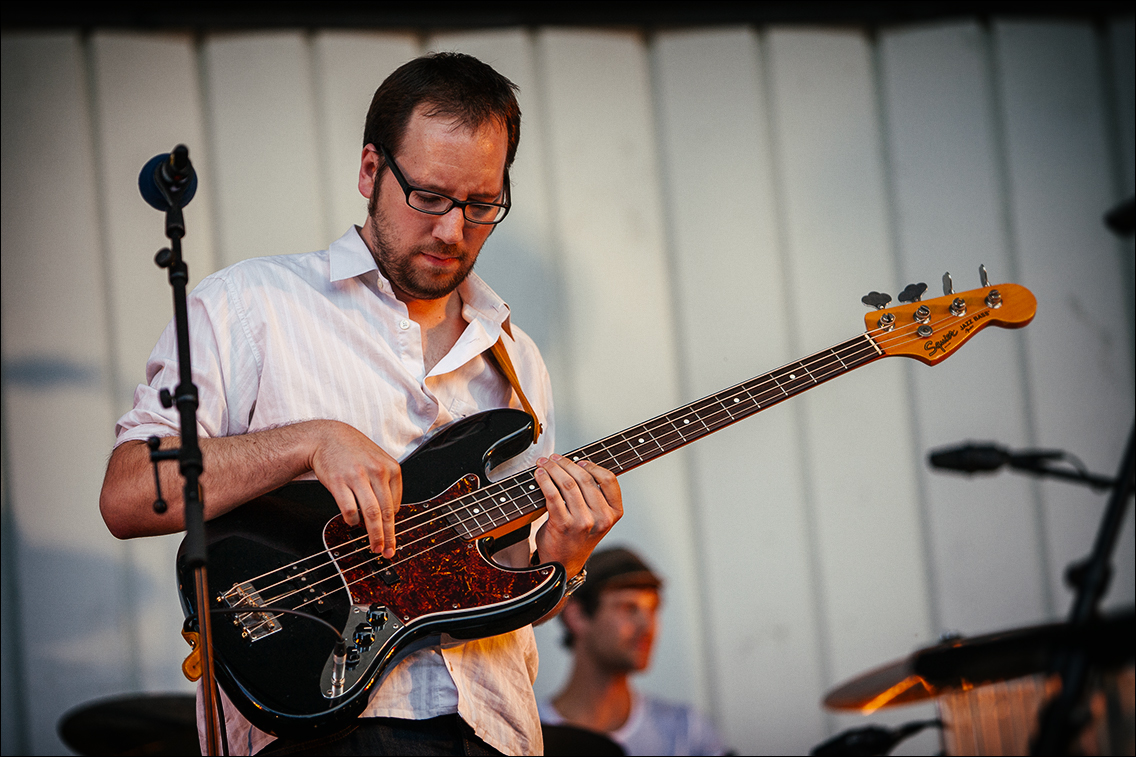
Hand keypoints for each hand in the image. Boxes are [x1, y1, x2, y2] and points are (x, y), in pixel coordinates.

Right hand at [307, 420, 401, 557]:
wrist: (327, 437)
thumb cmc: (354, 451)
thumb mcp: (378, 461)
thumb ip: (387, 483)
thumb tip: (392, 513)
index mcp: (391, 468)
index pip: (396, 504)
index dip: (394, 524)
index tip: (392, 538)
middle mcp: (377, 471)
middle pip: (386, 511)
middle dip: (388, 535)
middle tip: (388, 550)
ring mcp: (357, 476)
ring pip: (371, 513)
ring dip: (374, 534)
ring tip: (374, 546)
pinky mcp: (339, 481)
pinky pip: (349, 508)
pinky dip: (352, 520)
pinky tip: (352, 522)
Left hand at [533, 455, 622, 577]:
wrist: (564, 563)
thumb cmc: (578, 536)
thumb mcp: (598, 518)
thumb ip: (595, 496)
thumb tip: (578, 465)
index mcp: (614, 513)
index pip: (609, 480)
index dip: (593, 466)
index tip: (579, 461)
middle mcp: (601, 518)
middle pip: (585, 479)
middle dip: (566, 463)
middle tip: (554, 458)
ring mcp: (582, 522)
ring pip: (568, 484)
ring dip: (553, 469)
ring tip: (544, 463)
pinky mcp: (563, 525)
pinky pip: (552, 495)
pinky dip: (544, 480)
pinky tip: (539, 475)